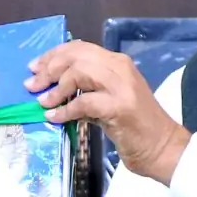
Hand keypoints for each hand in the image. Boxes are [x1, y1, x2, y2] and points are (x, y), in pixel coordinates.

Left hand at [26, 41, 190, 183]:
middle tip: (33, 84)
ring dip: (56, 88)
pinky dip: (64, 110)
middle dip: (50, 68)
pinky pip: (83, 102)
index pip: (80, 48)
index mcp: (117, 63)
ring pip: (79, 72)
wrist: (163, 148)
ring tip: (43, 102)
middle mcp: (120, 68)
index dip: (54, 55)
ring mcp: (121, 86)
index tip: (35, 68)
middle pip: (76, 56)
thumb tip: (52, 92)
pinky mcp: (120, 107)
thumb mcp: (107, 102)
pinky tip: (54, 118)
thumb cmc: (135, 128)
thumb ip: (85, 92)